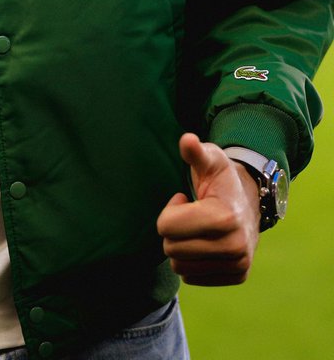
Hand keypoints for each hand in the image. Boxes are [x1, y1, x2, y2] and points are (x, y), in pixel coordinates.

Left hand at [156, 133, 259, 285]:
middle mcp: (234, 247)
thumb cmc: (222, 179)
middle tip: (191, 214)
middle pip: (170, 248)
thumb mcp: (211, 160)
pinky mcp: (237, 276)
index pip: (166, 227)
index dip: (170, 210)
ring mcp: (238, 264)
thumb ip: (196, 152)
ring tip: (198, 228)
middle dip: (173, 229)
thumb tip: (187, 140)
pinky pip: (191, 277)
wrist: (251, 202)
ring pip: (179, 266)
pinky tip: (205, 243)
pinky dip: (192, 261)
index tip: (184, 200)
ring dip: (182, 246)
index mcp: (225, 218)